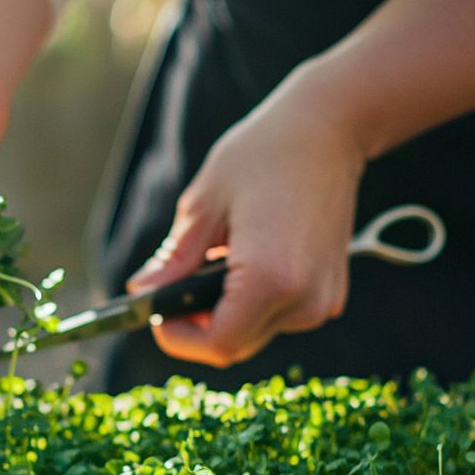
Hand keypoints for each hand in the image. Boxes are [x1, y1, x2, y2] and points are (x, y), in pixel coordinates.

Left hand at [127, 63, 366, 367]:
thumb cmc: (264, 154)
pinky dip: (253, 302)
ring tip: (212, 264)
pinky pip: (280, 316)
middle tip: (172, 292)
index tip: (157, 315)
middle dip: (197, 328)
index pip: (217, 344)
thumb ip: (175, 259)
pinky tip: (244, 262)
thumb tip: (143, 291)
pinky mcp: (331, 293)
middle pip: (235, 345)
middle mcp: (302, 300)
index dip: (179, 338)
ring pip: (256, 333)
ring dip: (226, 313)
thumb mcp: (205, 204)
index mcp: (268, 280)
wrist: (330, 129)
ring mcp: (322, 300)